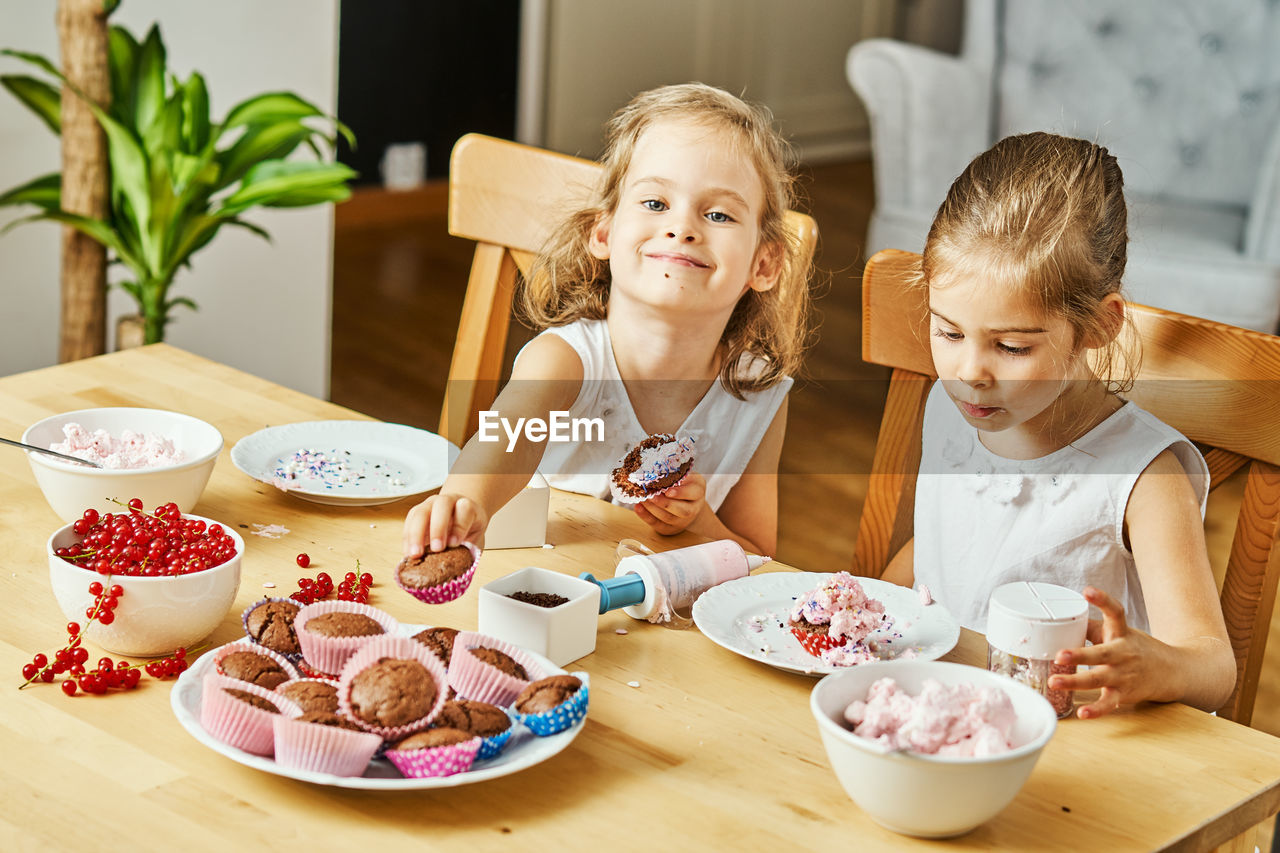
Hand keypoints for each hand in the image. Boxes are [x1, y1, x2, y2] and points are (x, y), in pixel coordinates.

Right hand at [402, 493, 486, 557]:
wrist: (461, 516)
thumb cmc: (468, 530)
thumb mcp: (474, 539)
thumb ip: (468, 550)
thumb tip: (458, 570)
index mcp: (467, 507)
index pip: (465, 509)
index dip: (459, 526)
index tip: (455, 543)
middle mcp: (448, 502)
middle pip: (441, 506)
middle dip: (437, 528)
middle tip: (436, 549)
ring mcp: (430, 505)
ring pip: (420, 512)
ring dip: (416, 534)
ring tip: (415, 554)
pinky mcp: (416, 513)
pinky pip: (408, 522)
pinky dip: (407, 539)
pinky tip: (408, 553)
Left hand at [633, 472, 706, 535]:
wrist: (685, 502)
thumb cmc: (682, 484)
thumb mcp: (683, 476)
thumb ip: (675, 475)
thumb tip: (656, 472)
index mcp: (698, 492)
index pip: (693, 493)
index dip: (681, 493)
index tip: (668, 490)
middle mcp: (693, 509)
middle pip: (682, 510)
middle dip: (664, 503)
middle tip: (650, 495)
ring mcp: (682, 521)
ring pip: (668, 518)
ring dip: (653, 508)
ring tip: (642, 498)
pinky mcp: (669, 528)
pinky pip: (658, 525)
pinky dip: (646, 516)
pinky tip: (638, 507)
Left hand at [1048, 586, 1165, 718]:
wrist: (1172, 672)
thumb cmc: (1137, 648)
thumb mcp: (1119, 632)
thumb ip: (1091, 626)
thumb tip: (1062, 620)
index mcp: (1121, 633)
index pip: (1115, 612)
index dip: (1102, 600)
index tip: (1088, 591)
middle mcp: (1122, 653)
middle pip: (1101, 653)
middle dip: (1079, 655)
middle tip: (1059, 655)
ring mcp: (1123, 675)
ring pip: (1098, 679)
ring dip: (1075, 682)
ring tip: (1055, 682)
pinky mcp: (1124, 694)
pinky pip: (1108, 703)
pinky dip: (1096, 710)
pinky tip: (1082, 714)